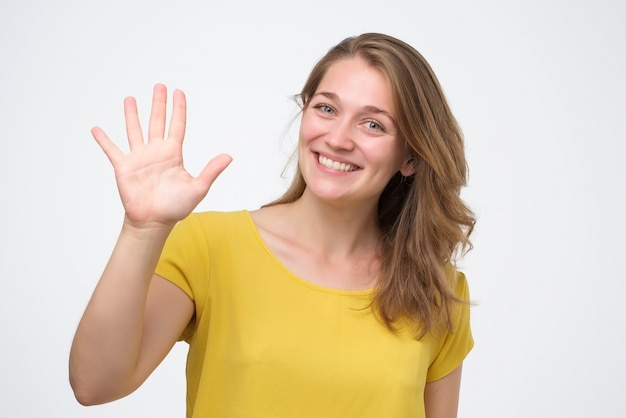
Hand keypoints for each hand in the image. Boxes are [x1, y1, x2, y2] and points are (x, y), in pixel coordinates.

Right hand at [92, 83, 231, 228]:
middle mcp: (156, 152)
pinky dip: (104, 140)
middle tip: (159, 85)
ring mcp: (139, 158)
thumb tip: (229, 157)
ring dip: (131, 115)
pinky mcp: (124, 167)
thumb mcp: (198, 188)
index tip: (178, 91)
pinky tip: (96, 129)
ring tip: (130, 98)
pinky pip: (112, 150)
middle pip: (157, 121)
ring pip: (134, 130)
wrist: (154, 222)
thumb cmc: (176, 207)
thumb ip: (211, 171)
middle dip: (158, 104)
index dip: (178, 108)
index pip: (177, 125)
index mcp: (173, 154)